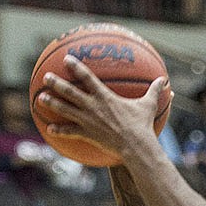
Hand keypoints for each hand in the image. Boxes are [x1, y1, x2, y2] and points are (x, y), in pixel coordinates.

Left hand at [37, 54, 167, 155]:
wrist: (135, 145)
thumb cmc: (142, 124)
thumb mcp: (149, 104)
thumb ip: (154, 90)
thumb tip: (165, 81)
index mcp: (105, 96)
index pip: (87, 77)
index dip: (76, 66)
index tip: (67, 59)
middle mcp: (92, 106)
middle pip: (69, 92)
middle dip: (56, 83)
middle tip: (46, 78)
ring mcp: (87, 121)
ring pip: (64, 110)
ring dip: (51, 104)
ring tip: (40, 99)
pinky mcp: (87, 134)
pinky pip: (69, 132)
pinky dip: (59, 130)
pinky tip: (49, 129)